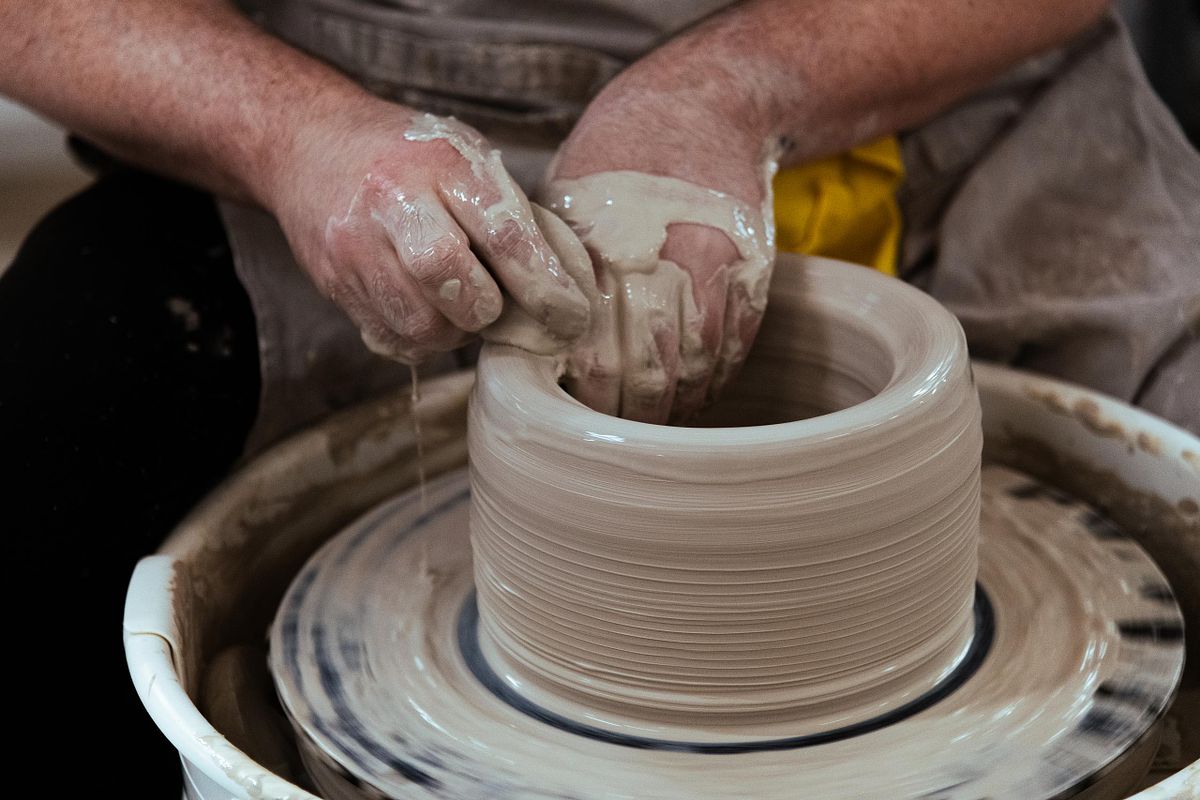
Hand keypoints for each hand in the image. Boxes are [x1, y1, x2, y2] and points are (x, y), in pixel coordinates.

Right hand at [267, 100, 590, 363]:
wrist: (309, 145)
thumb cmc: (410, 157)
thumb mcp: (465, 158)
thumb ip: (511, 214)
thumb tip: (567, 287)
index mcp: (439, 163)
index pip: (502, 235)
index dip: (544, 286)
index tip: (572, 315)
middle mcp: (391, 202)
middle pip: (449, 279)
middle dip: (486, 307)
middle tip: (495, 303)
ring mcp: (354, 248)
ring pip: (421, 325)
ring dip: (455, 329)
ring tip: (459, 303)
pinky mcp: (334, 285)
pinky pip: (393, 339)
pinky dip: (423, 337)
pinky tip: (427, 308)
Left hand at [544, 67, 776, 423]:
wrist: (703, 106)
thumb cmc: (615, 160)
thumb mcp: (563, 203)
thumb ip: (549, 274)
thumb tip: (525, 347)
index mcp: (602, 251)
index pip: (595, 360)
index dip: (590, 404)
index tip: (580, 419)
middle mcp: (659, 262)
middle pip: (648, 376)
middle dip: (633, 418)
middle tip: (619, 435)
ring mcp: (713, 268)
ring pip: (695, 369)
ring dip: (676, 407)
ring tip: (656, 422)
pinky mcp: (751, 272)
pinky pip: (735, 347)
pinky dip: (714, 380)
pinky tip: (694, 390)